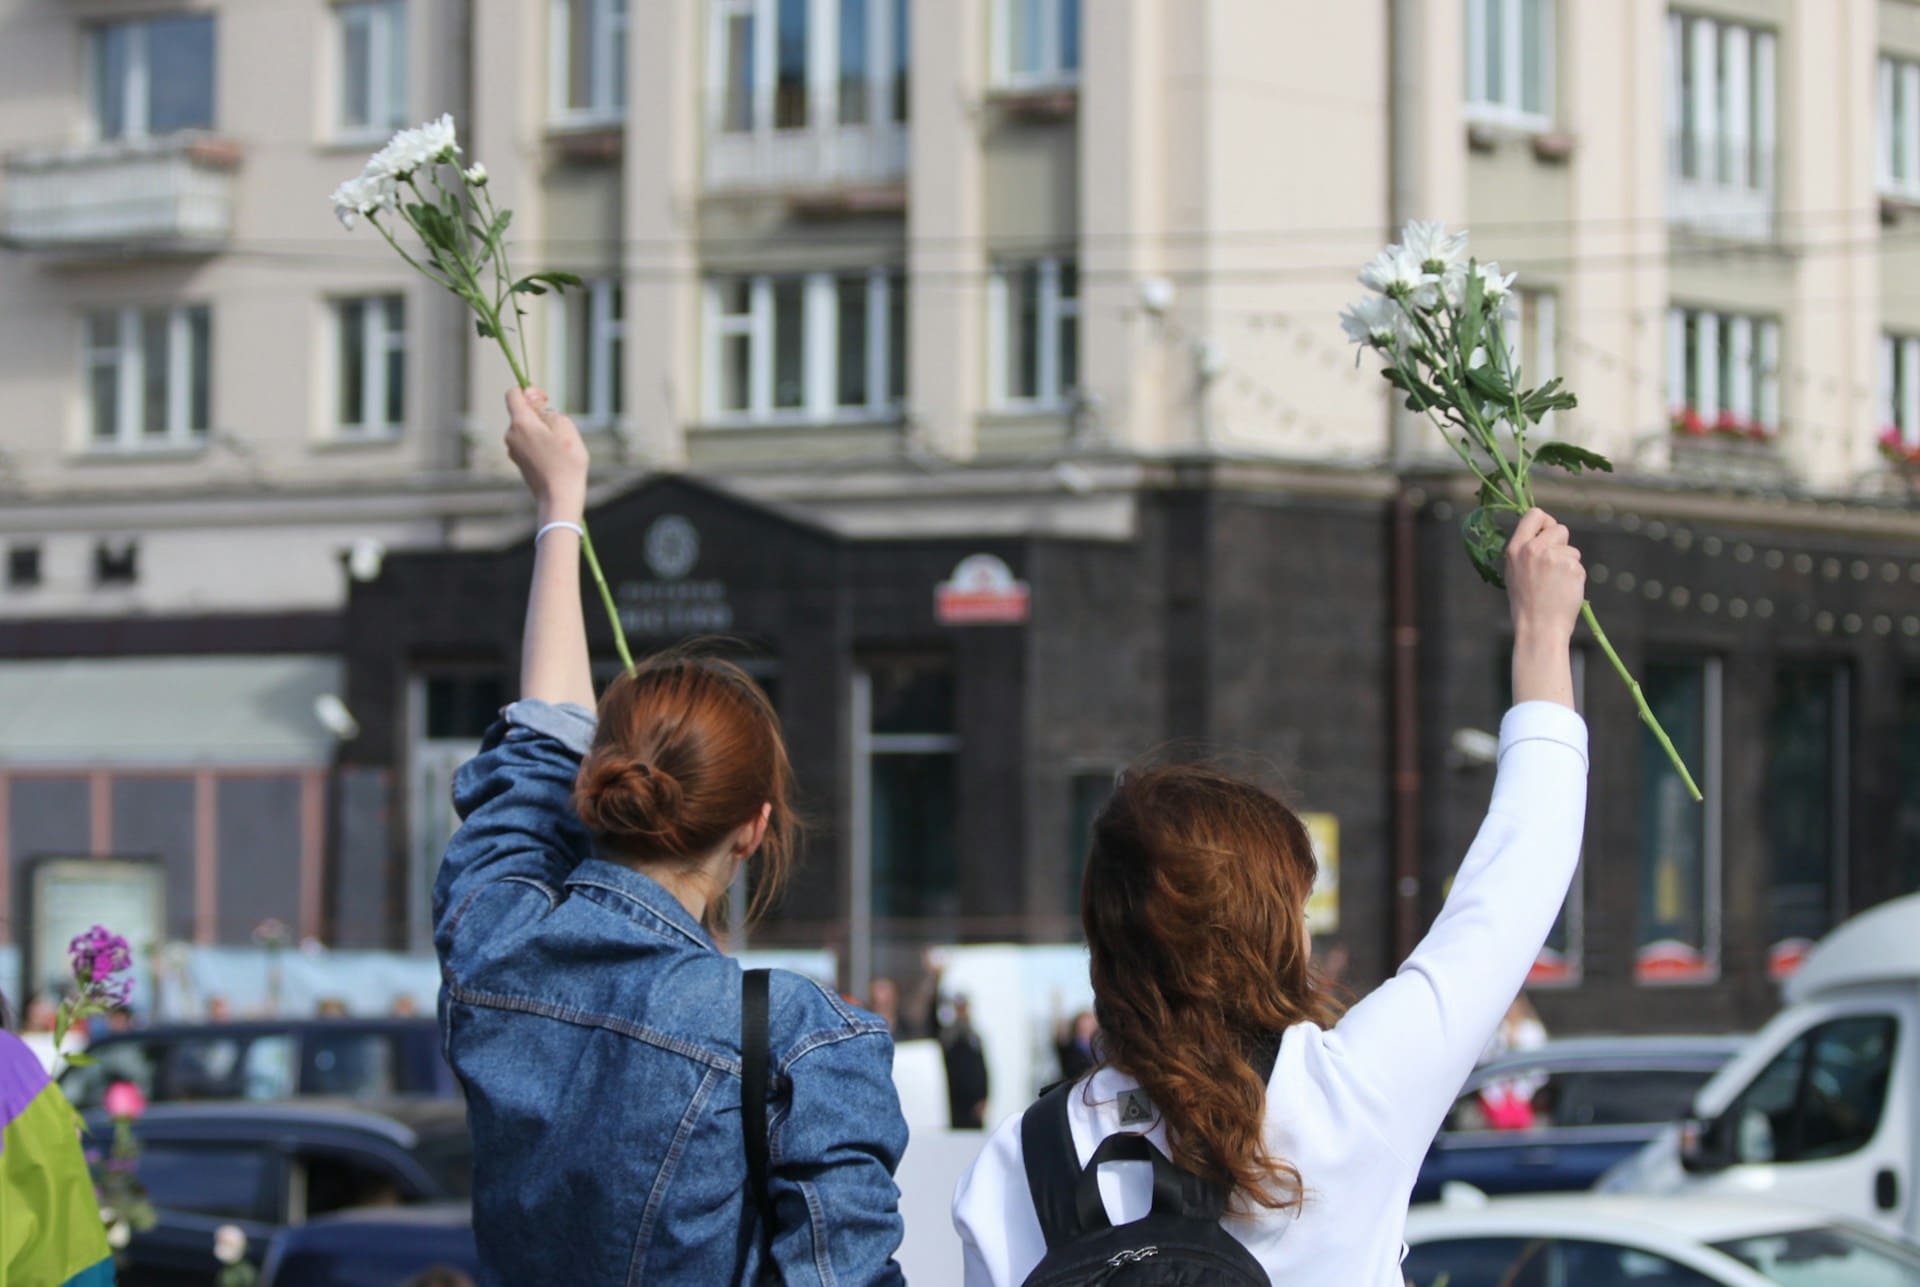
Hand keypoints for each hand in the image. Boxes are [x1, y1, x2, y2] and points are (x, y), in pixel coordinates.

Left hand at [504, 387, 587, 520]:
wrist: (558, 498)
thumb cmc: (566, 464)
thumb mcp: (566, 428)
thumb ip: (549, 410)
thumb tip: (538, 408)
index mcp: (520, 423)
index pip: (513, 394)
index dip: (529, 391)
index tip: (545, 400)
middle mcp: (511, 435)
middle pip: (522, 413)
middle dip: (540, 414)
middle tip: (560, 430)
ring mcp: (513, 450)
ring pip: (527, 429)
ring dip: (542, 431)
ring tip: (560, 447)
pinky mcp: (519, 462)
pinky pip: (528, 444)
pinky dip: (540, 444)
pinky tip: (554, 458)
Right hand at [1505, 509, 1583, 708]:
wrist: (1539, 628)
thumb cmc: (1526, 604)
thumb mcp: (1514, 572)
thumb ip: (1526, 551)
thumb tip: (1544, 533)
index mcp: (1516, 548)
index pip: (1534, 514)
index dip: (1546, 521)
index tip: (1548, 533)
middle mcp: (1533, 549)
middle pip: (1559, 528)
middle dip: (1562, 543)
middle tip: (1555, 564)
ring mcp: (1553, 558)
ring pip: (1572, 549)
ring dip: (1569, 563)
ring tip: (1556, 584)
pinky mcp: (1571, 568)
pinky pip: (1578, 565)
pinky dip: (1575, 577)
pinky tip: (1564, 591)